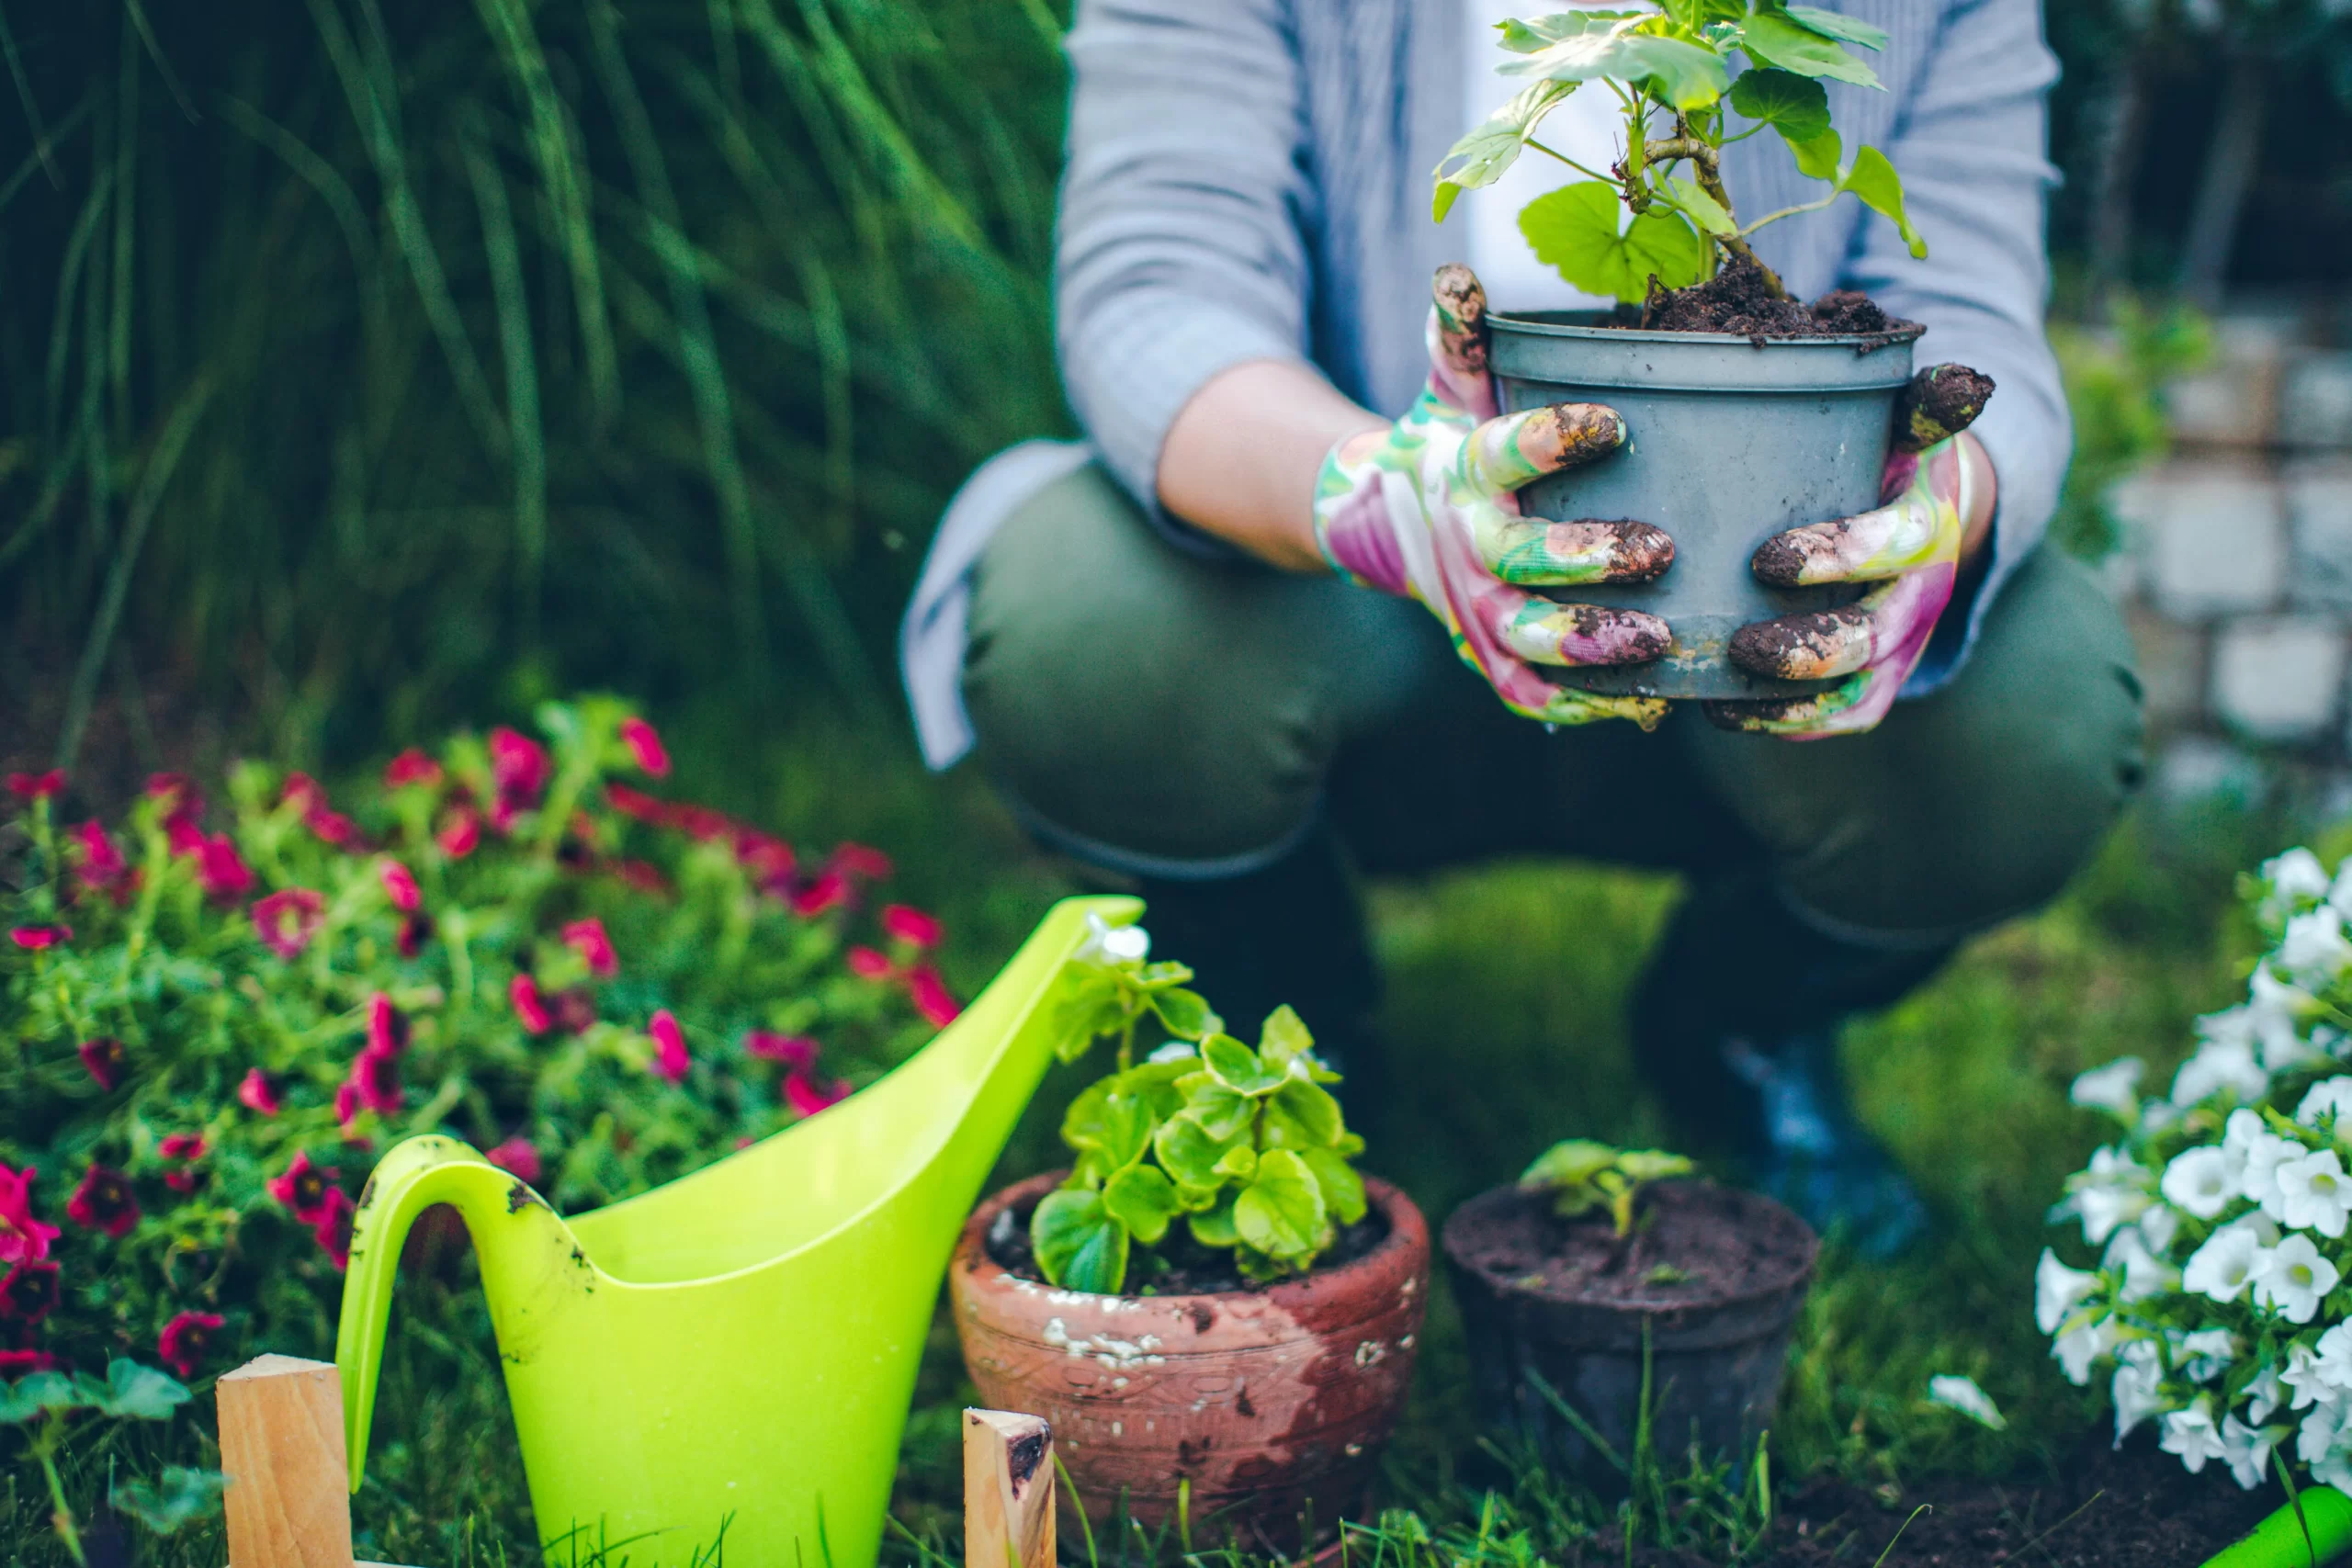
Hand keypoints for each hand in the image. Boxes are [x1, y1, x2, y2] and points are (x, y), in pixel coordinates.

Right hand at [1312, 265, 1675, 727]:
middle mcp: (1469, 548)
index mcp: (1467, 472)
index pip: (1506, 453)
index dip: (1555, 440)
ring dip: (1592, 643)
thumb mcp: (1453, 386)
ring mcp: (1479, 611)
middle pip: (1521, 561)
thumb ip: (1464, 335)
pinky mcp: (1493, 658)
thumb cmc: (1451, 441)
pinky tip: (1646, 703)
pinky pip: (1533, 692)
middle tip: (1658, 548)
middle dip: (1585, 559)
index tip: (1614, 422)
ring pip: (1530, 637)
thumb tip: (1458, 272)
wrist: (1388, 524)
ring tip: (1660, 636)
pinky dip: (1582, 704)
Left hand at [1706, 366, 1994, 738]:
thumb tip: (1964, 383)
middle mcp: (1921, 591)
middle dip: (1811, 649)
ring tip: (1725, 694)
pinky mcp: (1880, 677)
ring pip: (1860, 690)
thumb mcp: (1905, 421)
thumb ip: (1920, 403)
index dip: (1840, 557)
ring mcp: (1902, 643)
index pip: (1897, 544)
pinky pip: (1845, 716)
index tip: (1766, 560)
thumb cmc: (1887, 453)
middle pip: (1877, 636)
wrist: (1926, 505)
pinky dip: (1790, 724)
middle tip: (1741, 646)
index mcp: (1928, 521)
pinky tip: (1726, 715)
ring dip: (1794, 700)